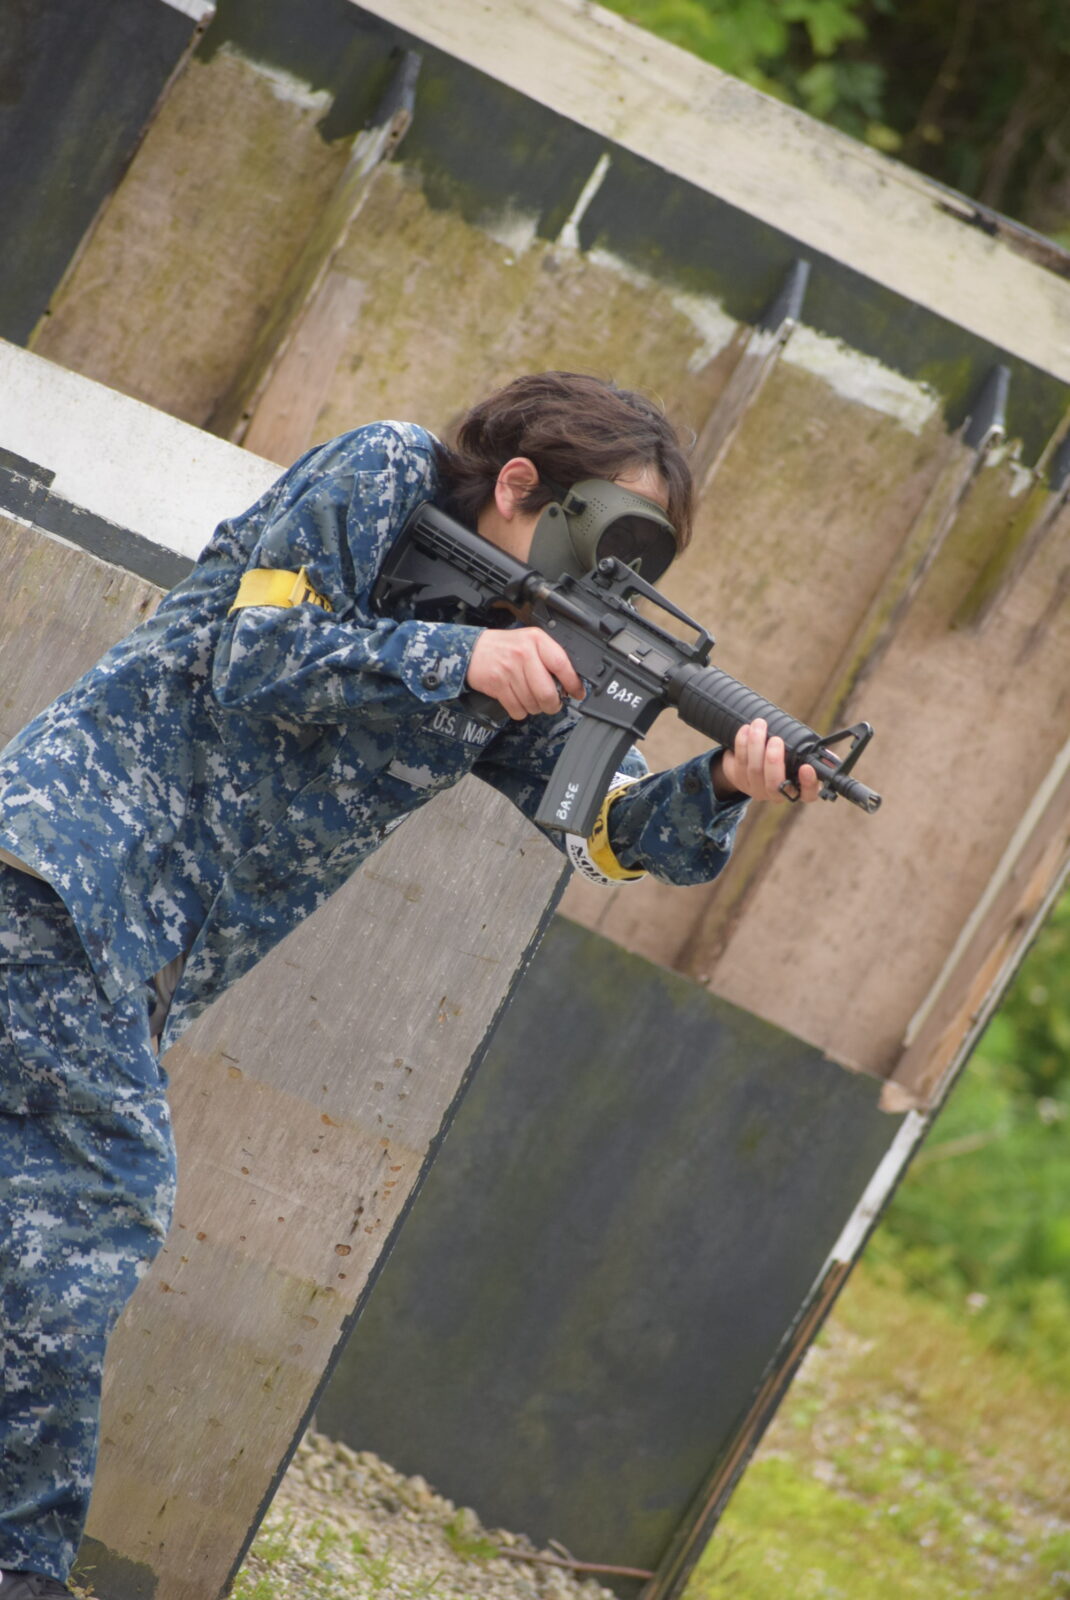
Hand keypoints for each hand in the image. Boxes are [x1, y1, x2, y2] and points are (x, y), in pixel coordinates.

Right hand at [466, 627, 584, 719]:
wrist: (473, 649)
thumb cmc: (506, 647)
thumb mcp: (530, 641)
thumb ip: (549, 657)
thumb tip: (570, 683)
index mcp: (536, 640)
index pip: (562, 664)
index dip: (573, 683)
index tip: (578, 693)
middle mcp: (523, 653)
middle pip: (548, 692)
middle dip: (553, 704)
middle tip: (553, 703)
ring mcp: (509, 670)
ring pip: (533, 704)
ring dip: (535, 708)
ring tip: (531, 698)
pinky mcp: (497, 685)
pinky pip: (517, 709)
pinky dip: (520, 711)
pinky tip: (518, 701)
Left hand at [713, 718, 820, 803]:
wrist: (749, 763)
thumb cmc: (782, 758)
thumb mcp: (797, 758)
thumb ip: (810, 756)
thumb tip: (829, 757)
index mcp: (797, 789)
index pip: (808, 795)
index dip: (808, 784)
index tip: (807, 768)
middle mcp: (777, 793)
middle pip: (775, 783)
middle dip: (774, 760)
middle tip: (776, 740)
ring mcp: (756, 788)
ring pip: (755, 770)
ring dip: (756, 745)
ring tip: (759, 725)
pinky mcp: (739, 779)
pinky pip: (740, 762)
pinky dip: (742, 744)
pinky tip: (746, 730)